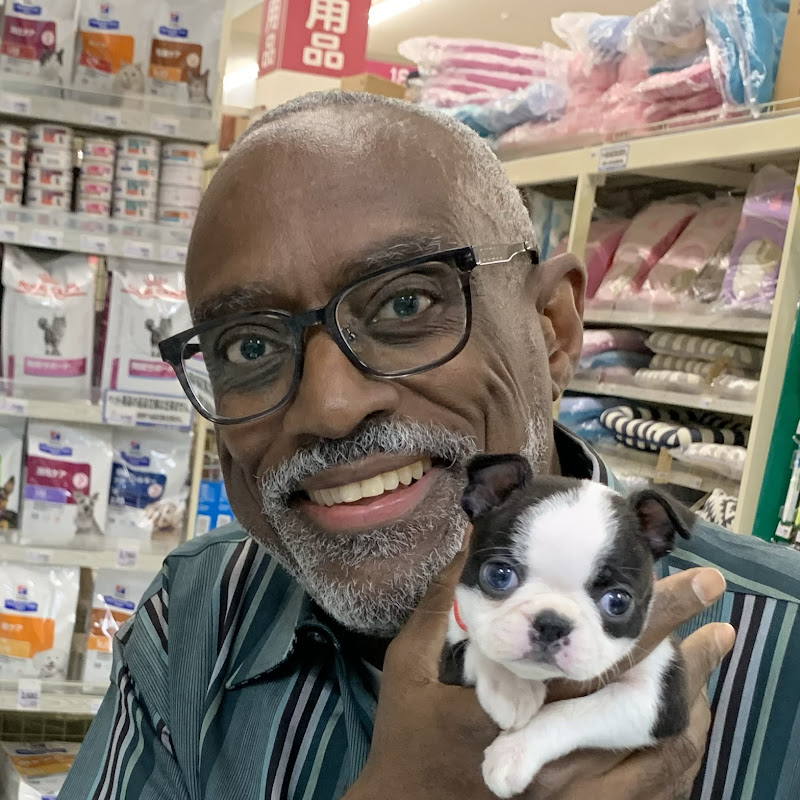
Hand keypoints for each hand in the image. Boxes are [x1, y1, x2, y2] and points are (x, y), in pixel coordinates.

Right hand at [345, 556, 732, 799]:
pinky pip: (651, 794)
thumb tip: (470, 554)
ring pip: (659, 756)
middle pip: (645, 708)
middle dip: (691, 664)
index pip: (598, 657)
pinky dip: (676, 757)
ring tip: (708, 666)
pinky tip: (684, 728)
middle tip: (723, 632)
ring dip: (690, 707)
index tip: (697, 585)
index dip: (654, 619)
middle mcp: (554, 761)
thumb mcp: (409, 668)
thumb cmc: (407, 745)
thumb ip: (438, 613)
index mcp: (513, 711)